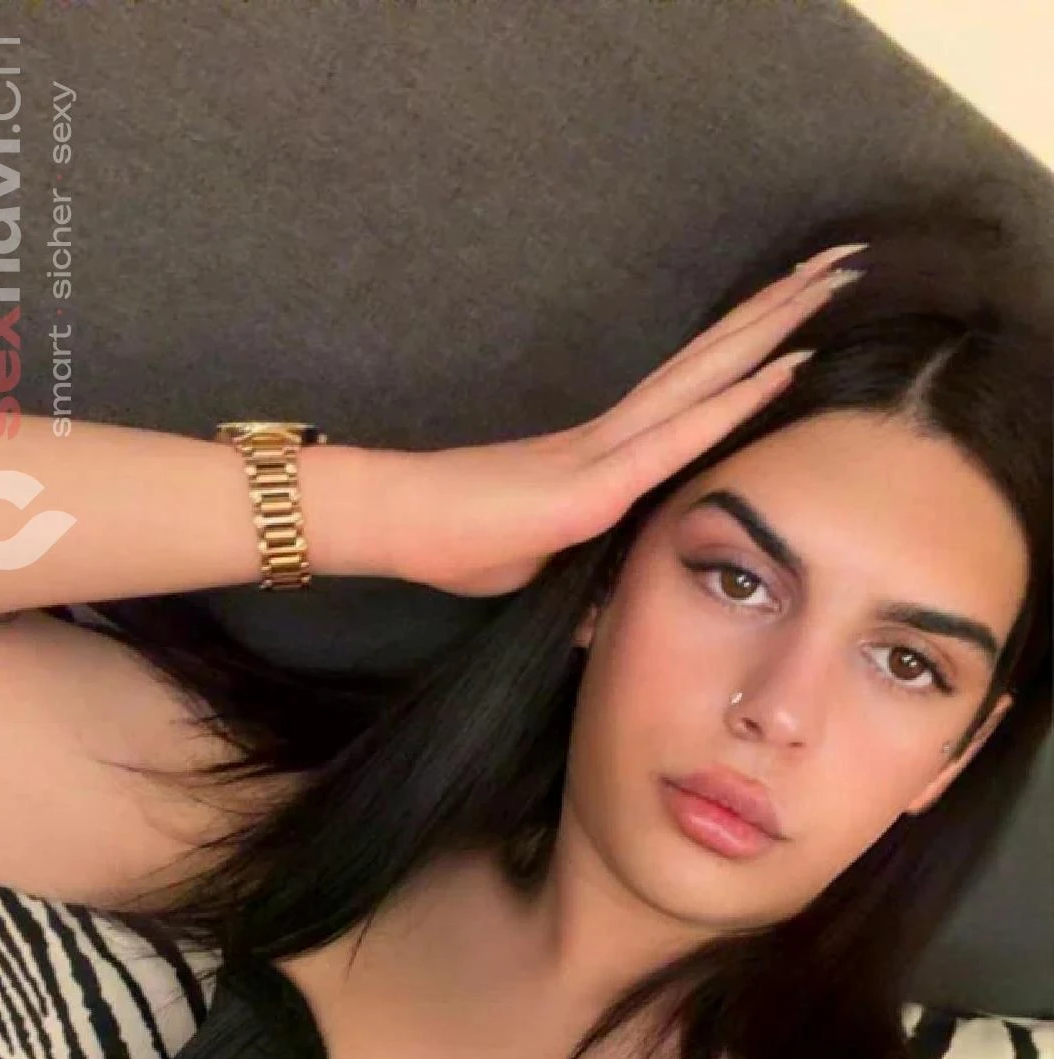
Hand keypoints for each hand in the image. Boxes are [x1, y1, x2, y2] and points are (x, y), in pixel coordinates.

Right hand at [372, 241, 863, 596]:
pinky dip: (735, 402)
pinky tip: (783, 367)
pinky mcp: (596, 483)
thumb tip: (603, 619)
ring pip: (709, 374)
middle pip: (714, 359)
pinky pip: (680, 435)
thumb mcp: (541, 575)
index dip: (749, 350)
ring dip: (773, 327)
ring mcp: (610, 449)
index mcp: (610, 452)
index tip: (801, 311)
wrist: (398, 527)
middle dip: (779, 310)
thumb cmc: (456, 545)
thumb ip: (582, 584)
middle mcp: (620, 433)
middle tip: (842, 259)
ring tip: (830, 278)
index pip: (696, 391)